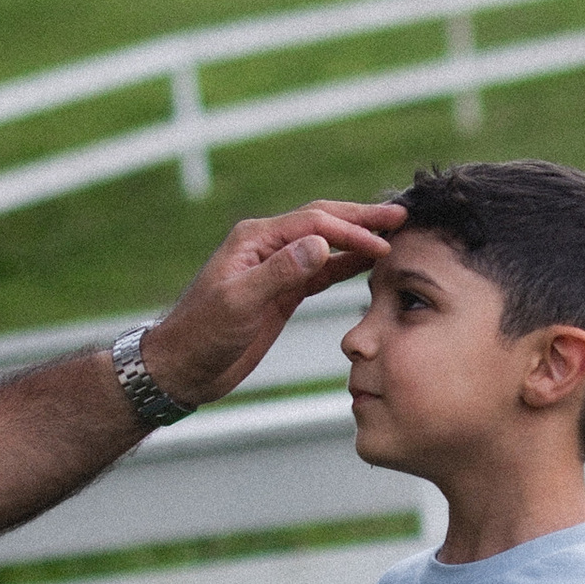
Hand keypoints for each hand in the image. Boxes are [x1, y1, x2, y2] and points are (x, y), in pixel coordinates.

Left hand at [146, 199, 404, 405]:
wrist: (183, 367)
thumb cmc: (201, 334)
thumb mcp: (240, 303)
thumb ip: (279, 273)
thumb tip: (321, 243)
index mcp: (255, 239)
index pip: (314, 224)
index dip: (351, 229)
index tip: (383, 242)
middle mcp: (267, 246)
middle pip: (323, 223)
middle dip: (362, 219)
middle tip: (402, 216)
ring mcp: (275, 268)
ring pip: (326, 245)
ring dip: (358, 239)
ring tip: (394, 234)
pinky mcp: (281, 292)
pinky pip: (321, 271)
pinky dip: (346, 264)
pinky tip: (368, 262)